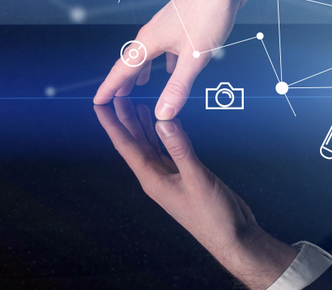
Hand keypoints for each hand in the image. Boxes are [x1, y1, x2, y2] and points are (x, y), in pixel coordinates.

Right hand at [94, 0, 285, 119]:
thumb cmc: (209, 12)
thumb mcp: (195, 56)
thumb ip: (178, 86)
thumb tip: (163, 113)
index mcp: (150, 40)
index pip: (123, 69)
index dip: (110, 87)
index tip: (98, 101)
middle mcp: (155, 31)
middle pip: (133, 60)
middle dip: (124, 80)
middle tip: (115, 98)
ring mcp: (168, 24)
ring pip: (151, 51)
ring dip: (144, 69)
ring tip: (141, 83)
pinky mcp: (183, 21)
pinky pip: (167, 45)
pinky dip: (165, 59)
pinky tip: (175, 65)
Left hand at [95, 99, 298, 289]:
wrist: (231, 236)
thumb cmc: (213, 216)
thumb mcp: (197, 179)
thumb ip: (180, 149)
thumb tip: (164, 121)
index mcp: (152, 179)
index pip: (126, 146)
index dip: (112, 124)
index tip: (100, 105)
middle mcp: (156, 177)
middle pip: (135, 143)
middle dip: (124, 119)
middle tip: (117, 95)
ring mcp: (170, 177)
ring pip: (150, 146)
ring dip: (142, 125)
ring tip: (135, 103)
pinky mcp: (184, 176)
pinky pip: (167, 151)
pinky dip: (163, 135)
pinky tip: (164, 125)